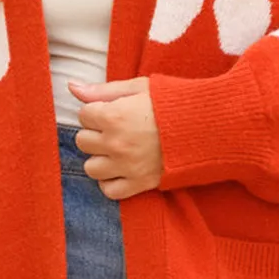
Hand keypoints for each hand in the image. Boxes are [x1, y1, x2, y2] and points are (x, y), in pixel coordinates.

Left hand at [70, 76, 162, 200]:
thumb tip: (72, 87)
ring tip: (117, 150)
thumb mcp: (138, 87)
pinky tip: (121, 170)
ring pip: (92, 168)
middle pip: (83, 142)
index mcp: (114, 116)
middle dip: (96, 134)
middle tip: (115, 130)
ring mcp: (126, 166)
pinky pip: (109, 191)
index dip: (97, 111)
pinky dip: (111, 182)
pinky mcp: (140, 183)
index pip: (83, 115)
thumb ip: (103, 90)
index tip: (113, 111)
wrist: (207, 127)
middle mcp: (116, 143)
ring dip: (100, 159)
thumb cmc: (173, 102)